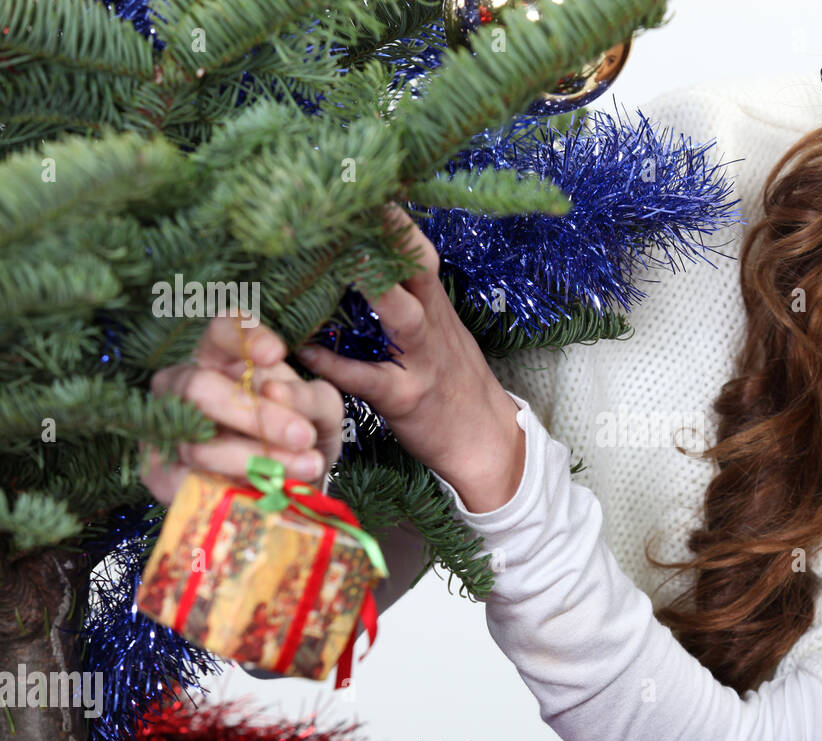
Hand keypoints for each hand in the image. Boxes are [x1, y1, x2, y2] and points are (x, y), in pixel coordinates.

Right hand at [139, 313, 344, 505]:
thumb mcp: (321, 411)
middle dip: (255, 415)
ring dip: (257, 460)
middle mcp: (184, 385)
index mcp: (222, 356)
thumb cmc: (302, 430)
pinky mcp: (161, 474)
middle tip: (303, 435)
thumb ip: (307, 397)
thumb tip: (273, 390)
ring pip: (198, 444)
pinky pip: (189, 483)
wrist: (292, 483)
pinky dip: (235, 488)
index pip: (222, 330)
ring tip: (306, 466)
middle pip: (199, 387)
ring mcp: (166, 429)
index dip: (244, 337)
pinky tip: (268, 491)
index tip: (276, 353)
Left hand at [295, 204, 524, 512]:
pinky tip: (301, 349)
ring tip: (337, 258)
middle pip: (419, 269)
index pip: (419, 251)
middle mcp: (433, 327)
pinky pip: (368, 379)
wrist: (486, 444)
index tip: (364, 181)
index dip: (394, 218)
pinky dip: (334, 363)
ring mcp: (423, 363)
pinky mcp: (407, 400)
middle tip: (352, 199)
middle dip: (389, 234)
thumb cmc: (452, 386)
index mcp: (437, 308)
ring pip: (403, 317)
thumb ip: (408, 302)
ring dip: (374, 287)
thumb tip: (366, 263)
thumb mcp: (440, 336)